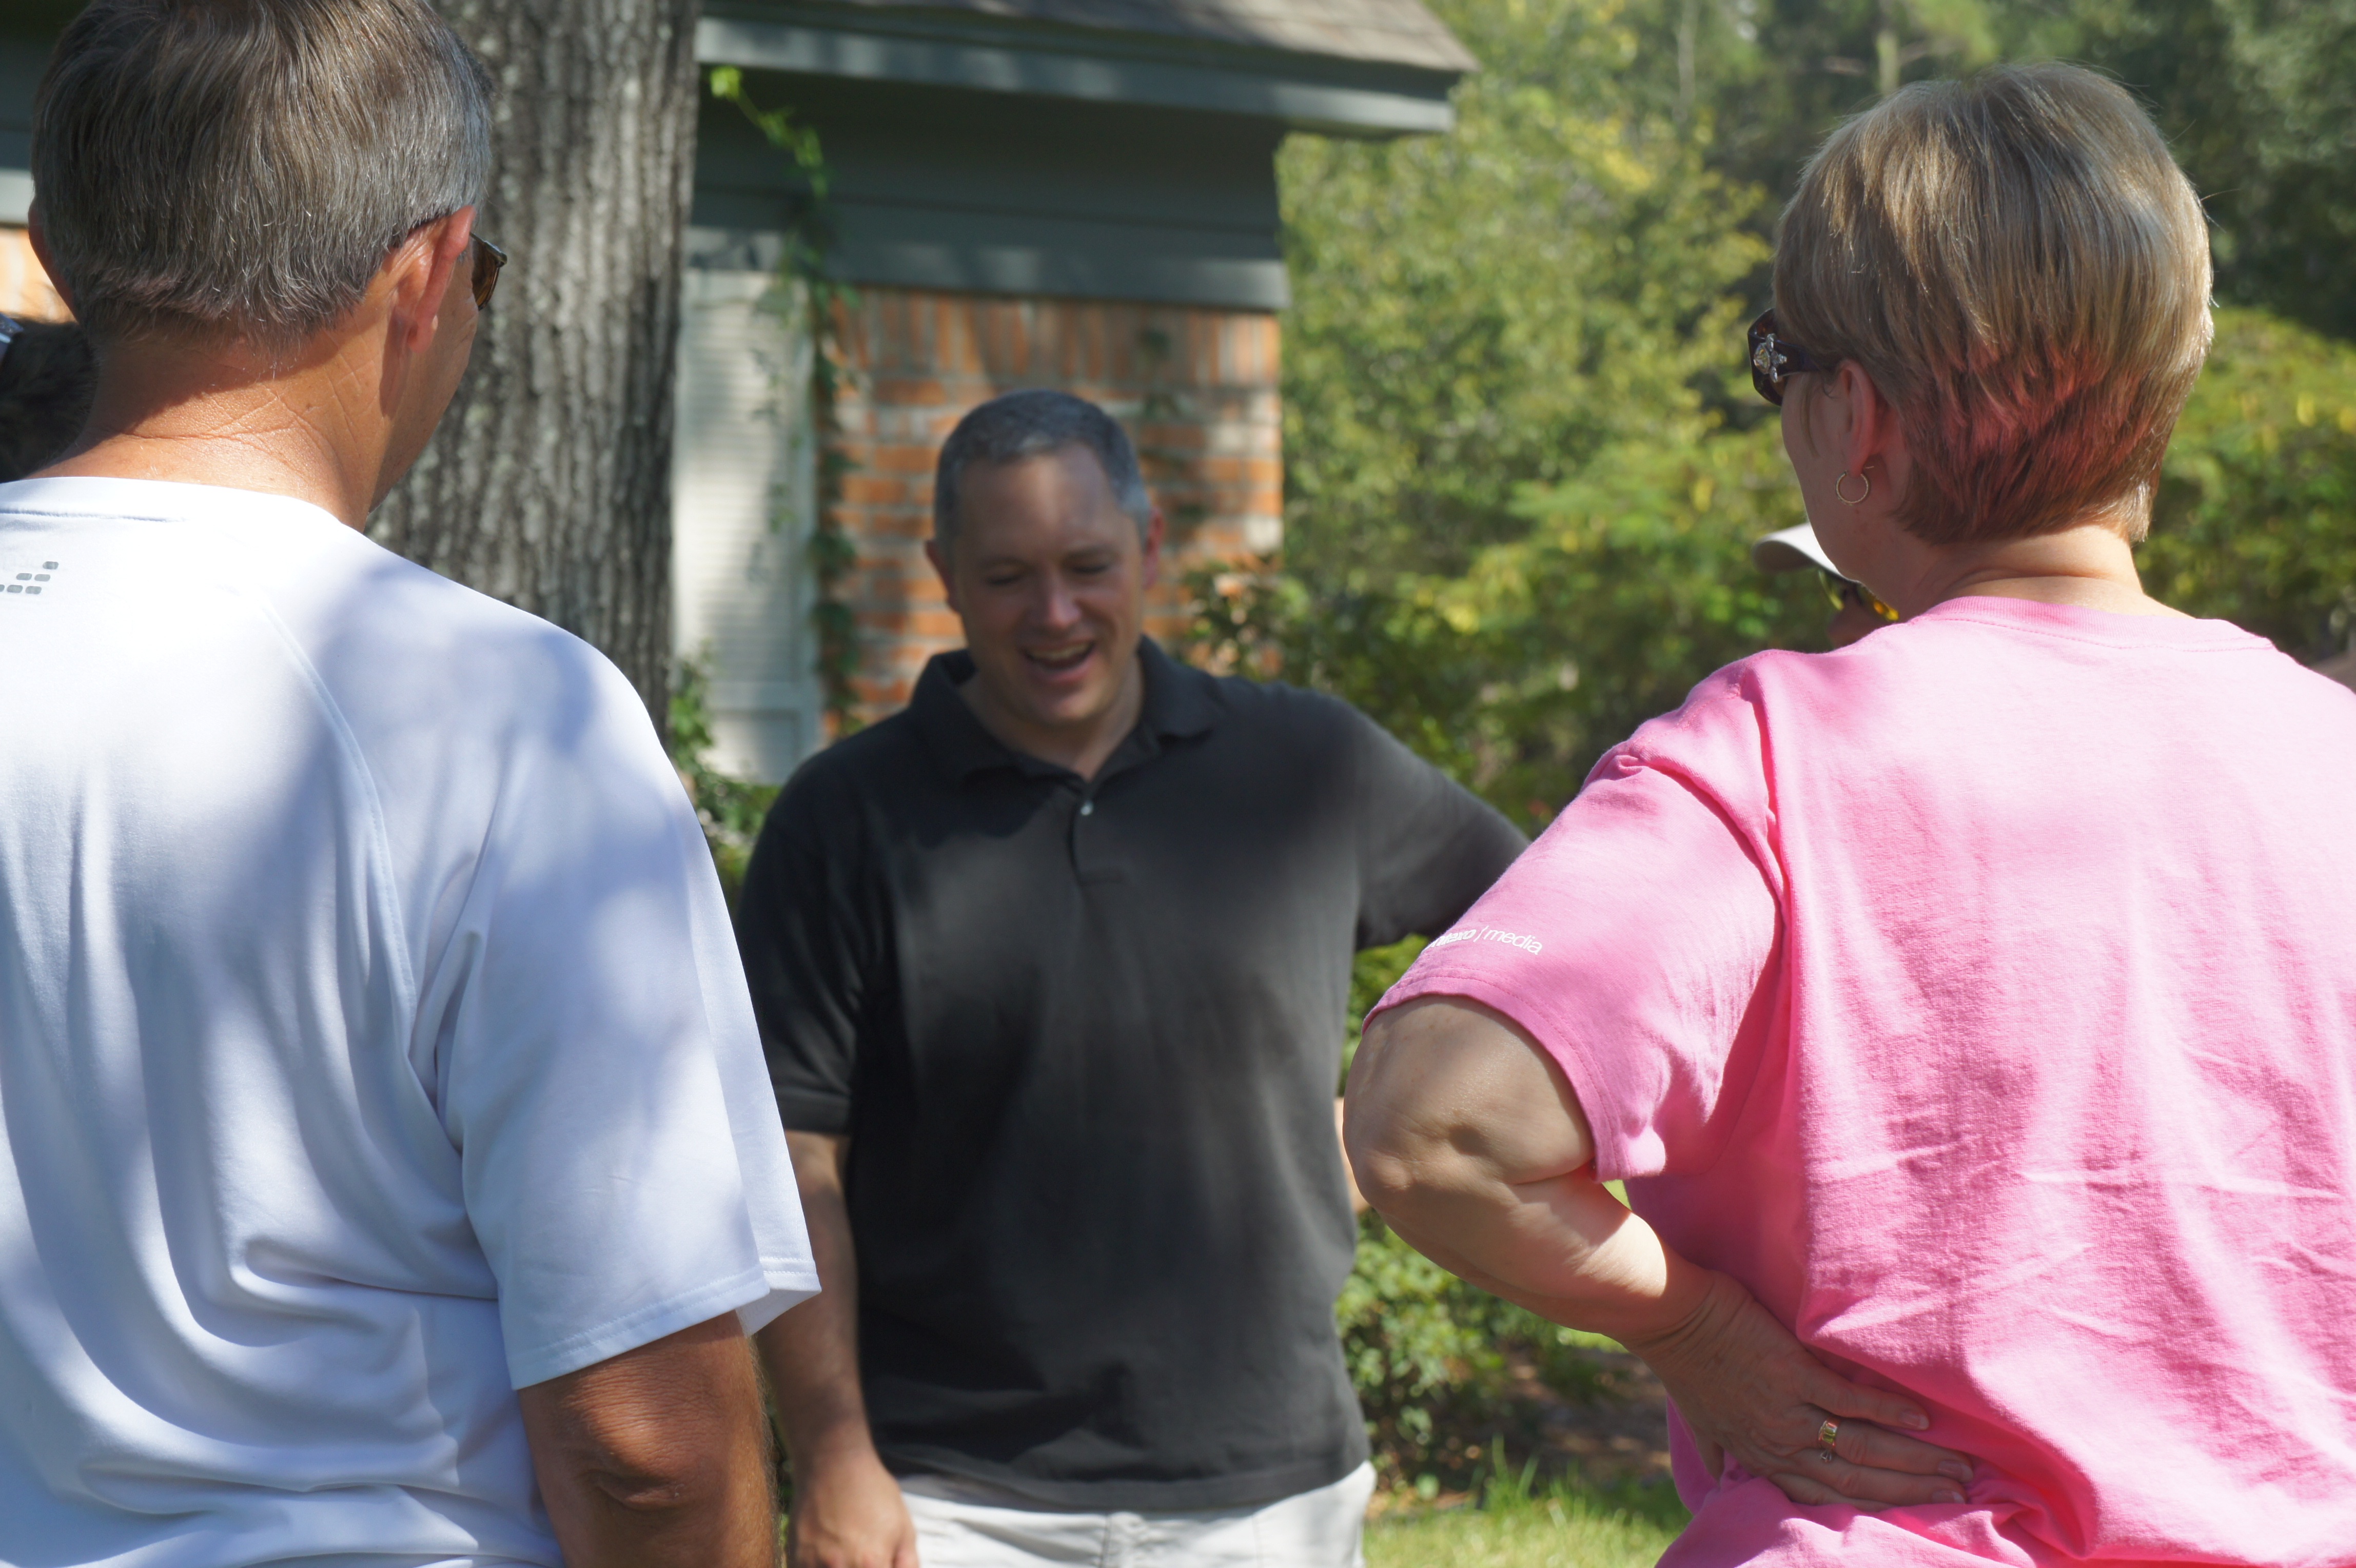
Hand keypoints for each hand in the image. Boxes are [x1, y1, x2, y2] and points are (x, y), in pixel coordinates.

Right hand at [787, 1448, 919, 1567]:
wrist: (833, 1463)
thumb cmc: (872, 1491)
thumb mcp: (903, 1526)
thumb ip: (908, 1564)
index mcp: (872, 1563)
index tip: (881, 1565)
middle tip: (864, 1559)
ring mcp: (814, 1565)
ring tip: (844, 1556)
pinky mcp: (795, 1559)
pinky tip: (829, 1560)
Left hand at [1624, 1270, 1974, 1510]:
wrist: (1669, 1315)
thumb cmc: (1686, 1361)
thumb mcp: (1700, 1421)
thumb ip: (1719, 1451)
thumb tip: (1720, 1473)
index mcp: (1761, 1456)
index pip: (1827, 1495)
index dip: (1875, 1505)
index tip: (1917, 1506)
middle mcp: (1778, 1442)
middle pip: (1856, 1482)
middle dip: (1911, 1490)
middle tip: (1958, 1492)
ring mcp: (1786, 1409)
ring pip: (1861, 1447)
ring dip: (1913, 1459)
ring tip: (1957, 1464)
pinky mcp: (1792, 1372)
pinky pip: (1849, 1400)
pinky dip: (1887, 1410)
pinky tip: (1921, 1418)